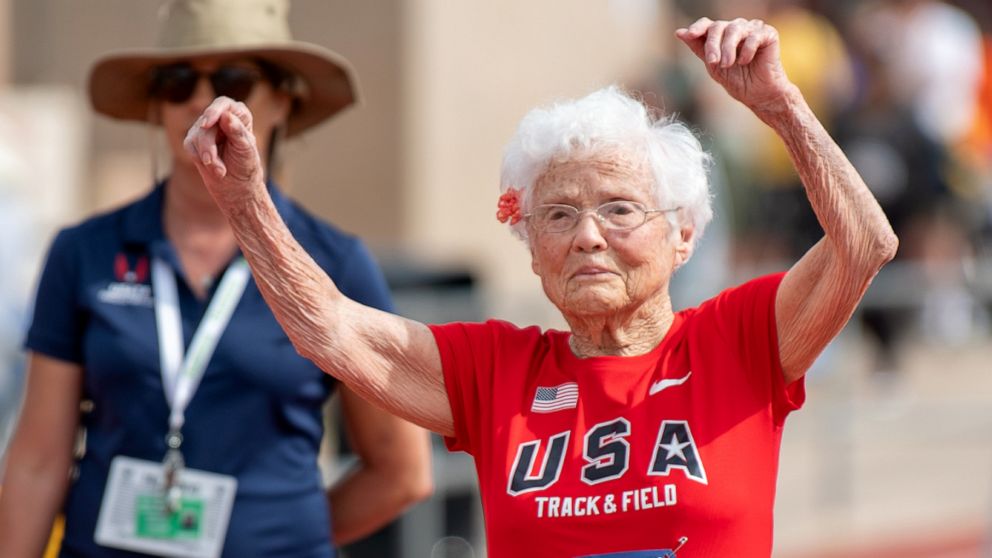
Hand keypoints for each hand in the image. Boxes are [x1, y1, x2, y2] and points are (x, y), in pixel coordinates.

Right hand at [183, 96, 264, 207]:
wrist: (237, 186)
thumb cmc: (246, 165)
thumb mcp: (246, 149)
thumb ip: (237, 132)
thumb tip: (226, 116)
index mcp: (238, 114)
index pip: (224, 104)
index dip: (214, 111)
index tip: (207, 123)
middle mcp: (221, 118)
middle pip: (207, 124)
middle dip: (209, 146)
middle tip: (214, 165)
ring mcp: (205, 128)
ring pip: (196, 135)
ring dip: (207, 157)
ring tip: (220, 171)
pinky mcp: (194, 140)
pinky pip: (189, 145)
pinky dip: (199, 158)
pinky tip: (211, 168)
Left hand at [676, 18, 792, 111]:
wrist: (759, 95)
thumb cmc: (737, 80)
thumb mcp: (712, 66)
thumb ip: (698, 48)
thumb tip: (679, 32)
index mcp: (722, 35)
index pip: (707, 24)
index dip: (697, 27)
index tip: (689, 35)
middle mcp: (736, 28)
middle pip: (719, 26)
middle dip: (713, 44)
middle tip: (714, 62)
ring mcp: (753, 29)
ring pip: (734, 28)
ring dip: (728, 48)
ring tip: (728, 64)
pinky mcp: (768, 34)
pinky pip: (753, 35)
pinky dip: (747, 50)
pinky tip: (746, 61)